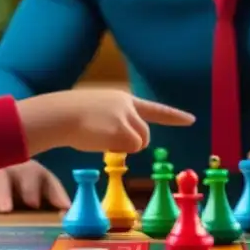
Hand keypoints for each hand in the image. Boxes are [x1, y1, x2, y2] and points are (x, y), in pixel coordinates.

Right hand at [0, 160, 70, 212]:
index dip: (31, 188)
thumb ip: (56, 197)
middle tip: (4, 209)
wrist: (5, 165)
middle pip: (1, 175)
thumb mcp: (44, 186)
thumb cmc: (28, 183)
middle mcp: (4, 166)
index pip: (30, 174)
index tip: (33, 204)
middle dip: (3, 191)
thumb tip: (68, 210)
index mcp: (27, 168)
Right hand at [18, 89, 194, 154]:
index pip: (154, 109)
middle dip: (132, 143)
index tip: (192, 120)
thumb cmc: (69, 117)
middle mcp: (128, 105)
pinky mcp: (123, 129)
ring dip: (123, 147)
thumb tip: (125, 142)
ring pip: (138, 143)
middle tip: (107, 141)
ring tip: (99, 137)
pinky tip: (99, 140)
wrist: (58, 114)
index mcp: (123, 100)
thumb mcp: (97, 112)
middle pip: (145, 134)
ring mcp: (126, 116)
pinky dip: (116, 150)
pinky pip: (129, 148)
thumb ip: (115, 123)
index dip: (174, 116)